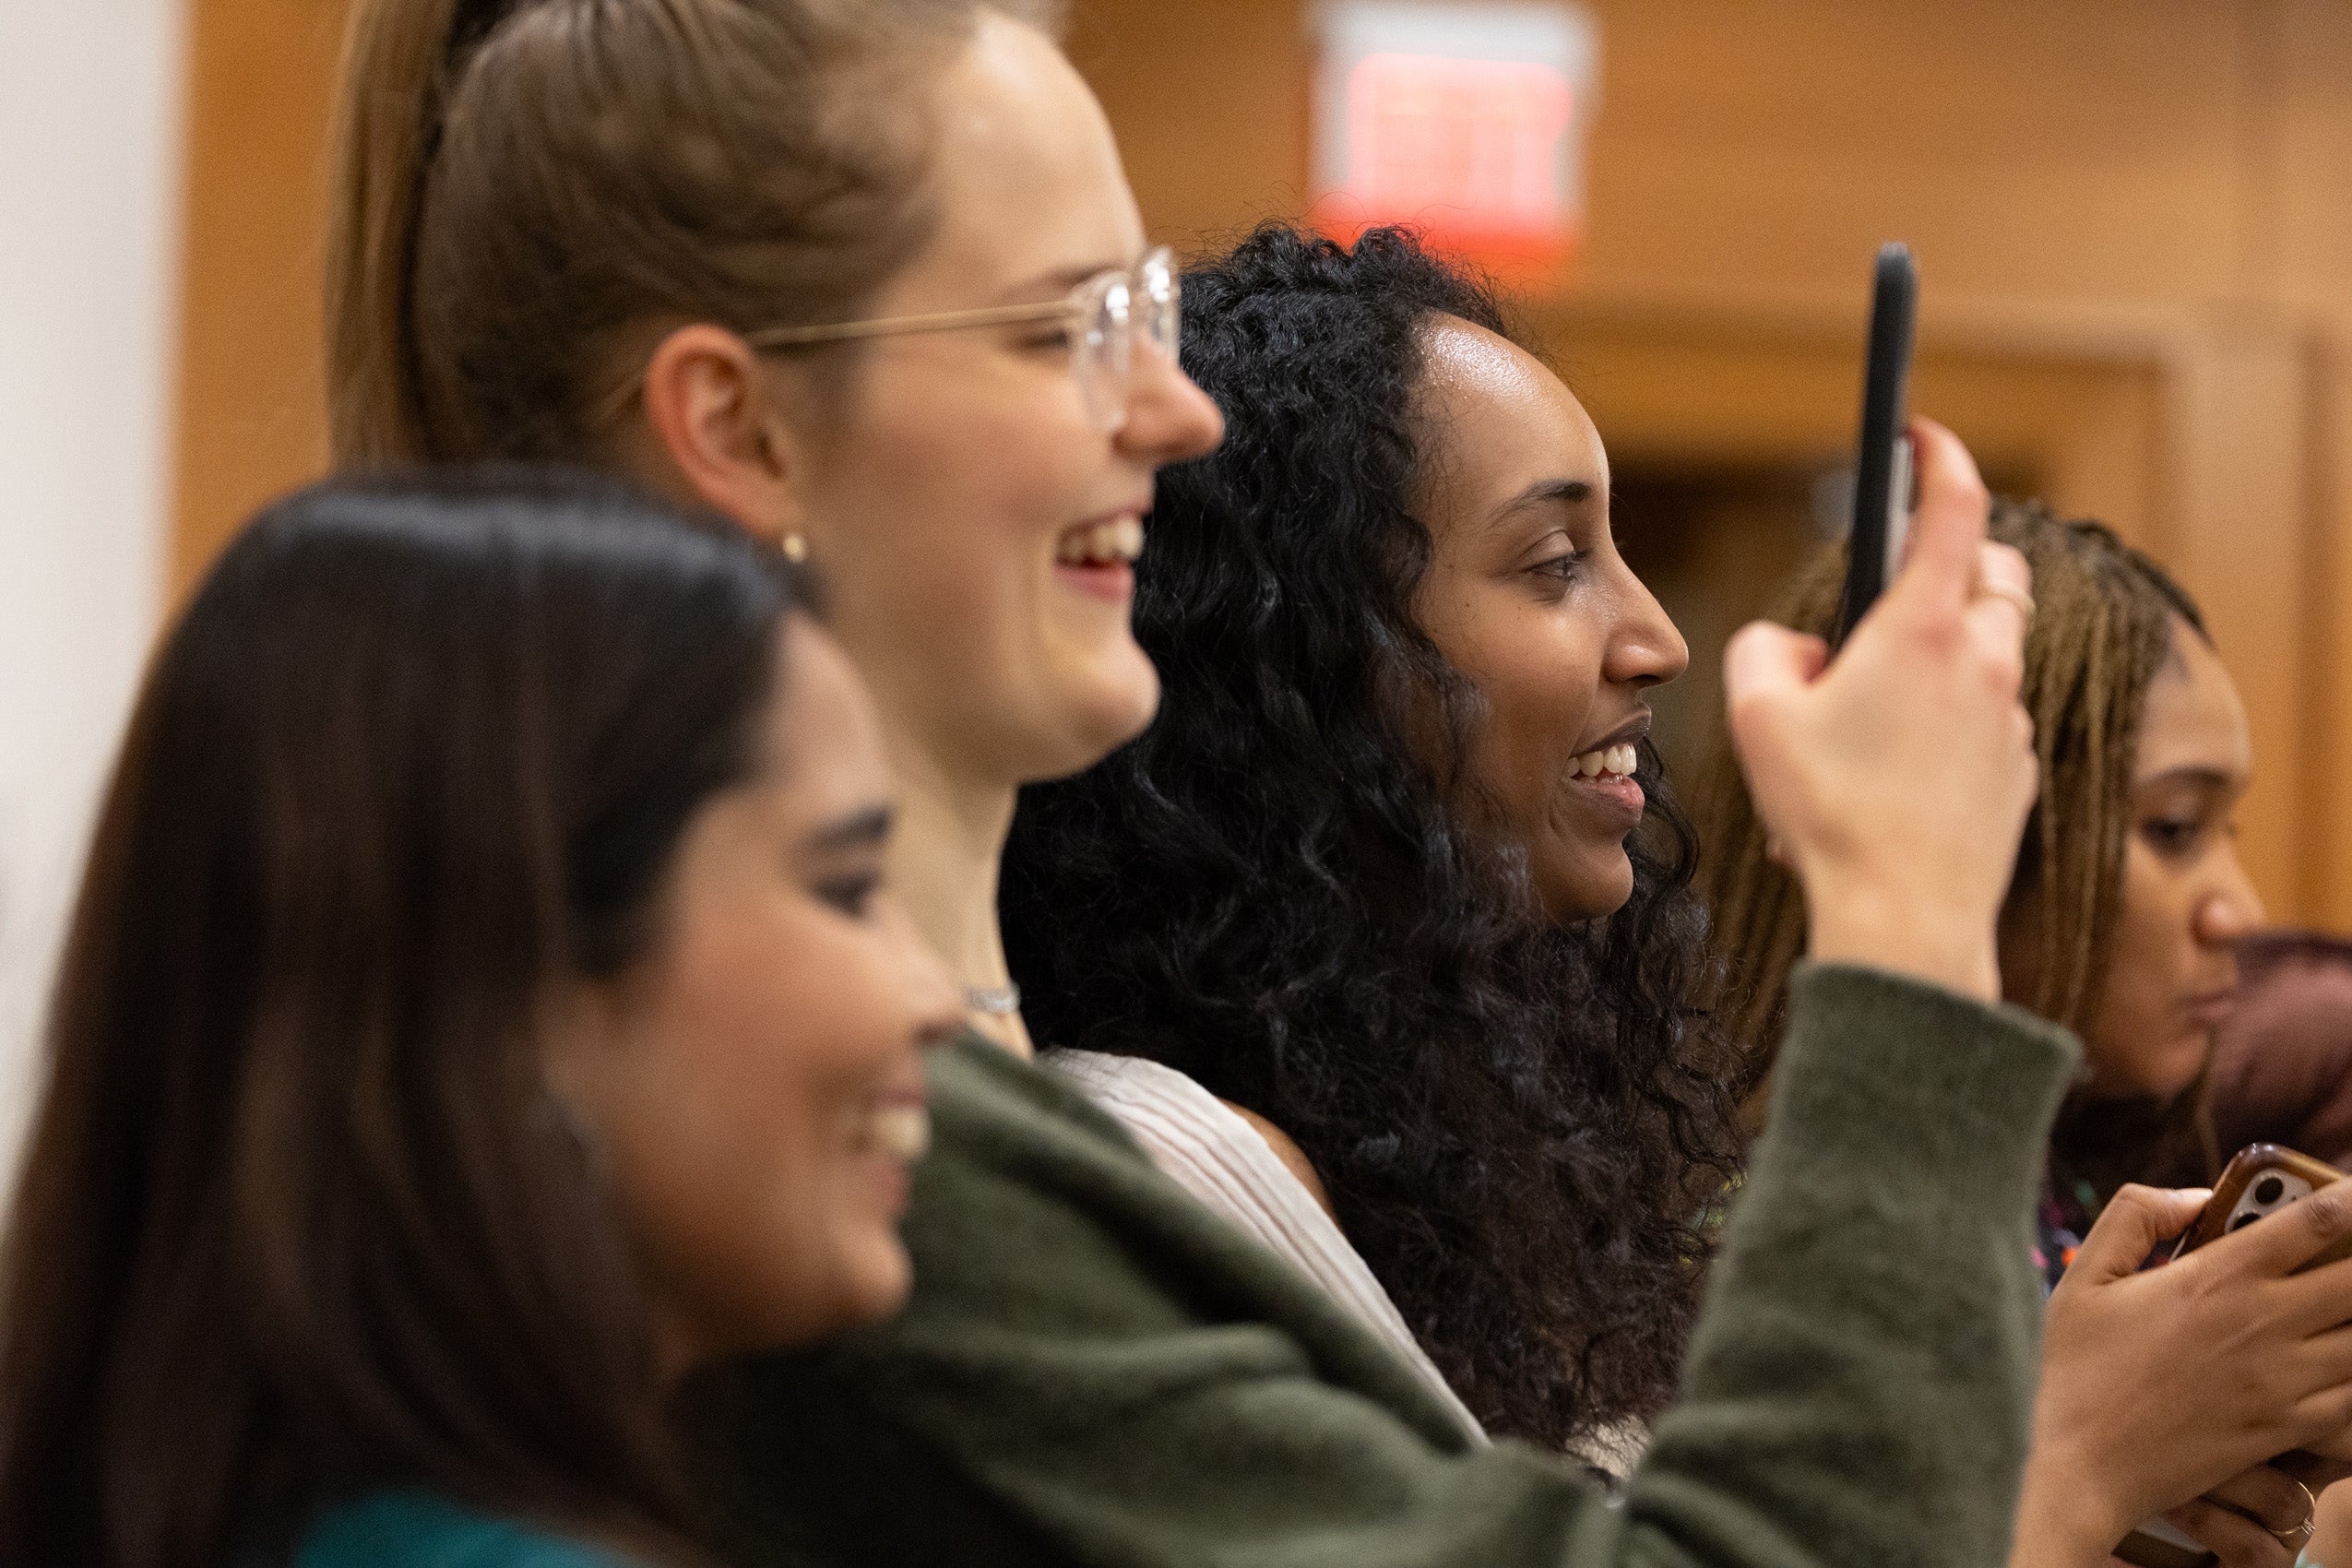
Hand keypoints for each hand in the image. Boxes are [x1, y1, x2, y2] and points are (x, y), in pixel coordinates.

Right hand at [1721, 417, 2035, 1001]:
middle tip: (1905, 573)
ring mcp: (2011, 721)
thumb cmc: (1831, 816)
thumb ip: (1762, 651)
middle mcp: (1984, 664)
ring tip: (1887, 688)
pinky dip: (1960, 712)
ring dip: (1956, 640)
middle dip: (1961, 551)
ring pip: (2000, 646)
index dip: (1938, 457)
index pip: (1954, 507)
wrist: (1906, 919)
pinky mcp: (2021, 774)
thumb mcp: (1758, 719)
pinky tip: (1903, 762)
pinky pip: (1996, 716)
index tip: (1921, 436)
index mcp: (1923, 631)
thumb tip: (1794, 646)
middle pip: (1998, 570)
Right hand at [2017, 1183, 2351, 1559]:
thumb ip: (2135, 1217)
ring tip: (2340, 1307)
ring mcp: (2283, 1381)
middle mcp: (2264, 1324)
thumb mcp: (2084, 1277)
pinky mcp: (2288, 1429)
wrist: (2083, 1467)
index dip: (2346, 1198)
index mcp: (2216, 1276)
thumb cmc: (2075, 1370)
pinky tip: (2337, 1364)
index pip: (2312, 1221)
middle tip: (2350, 1253)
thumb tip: (2195, 1196)